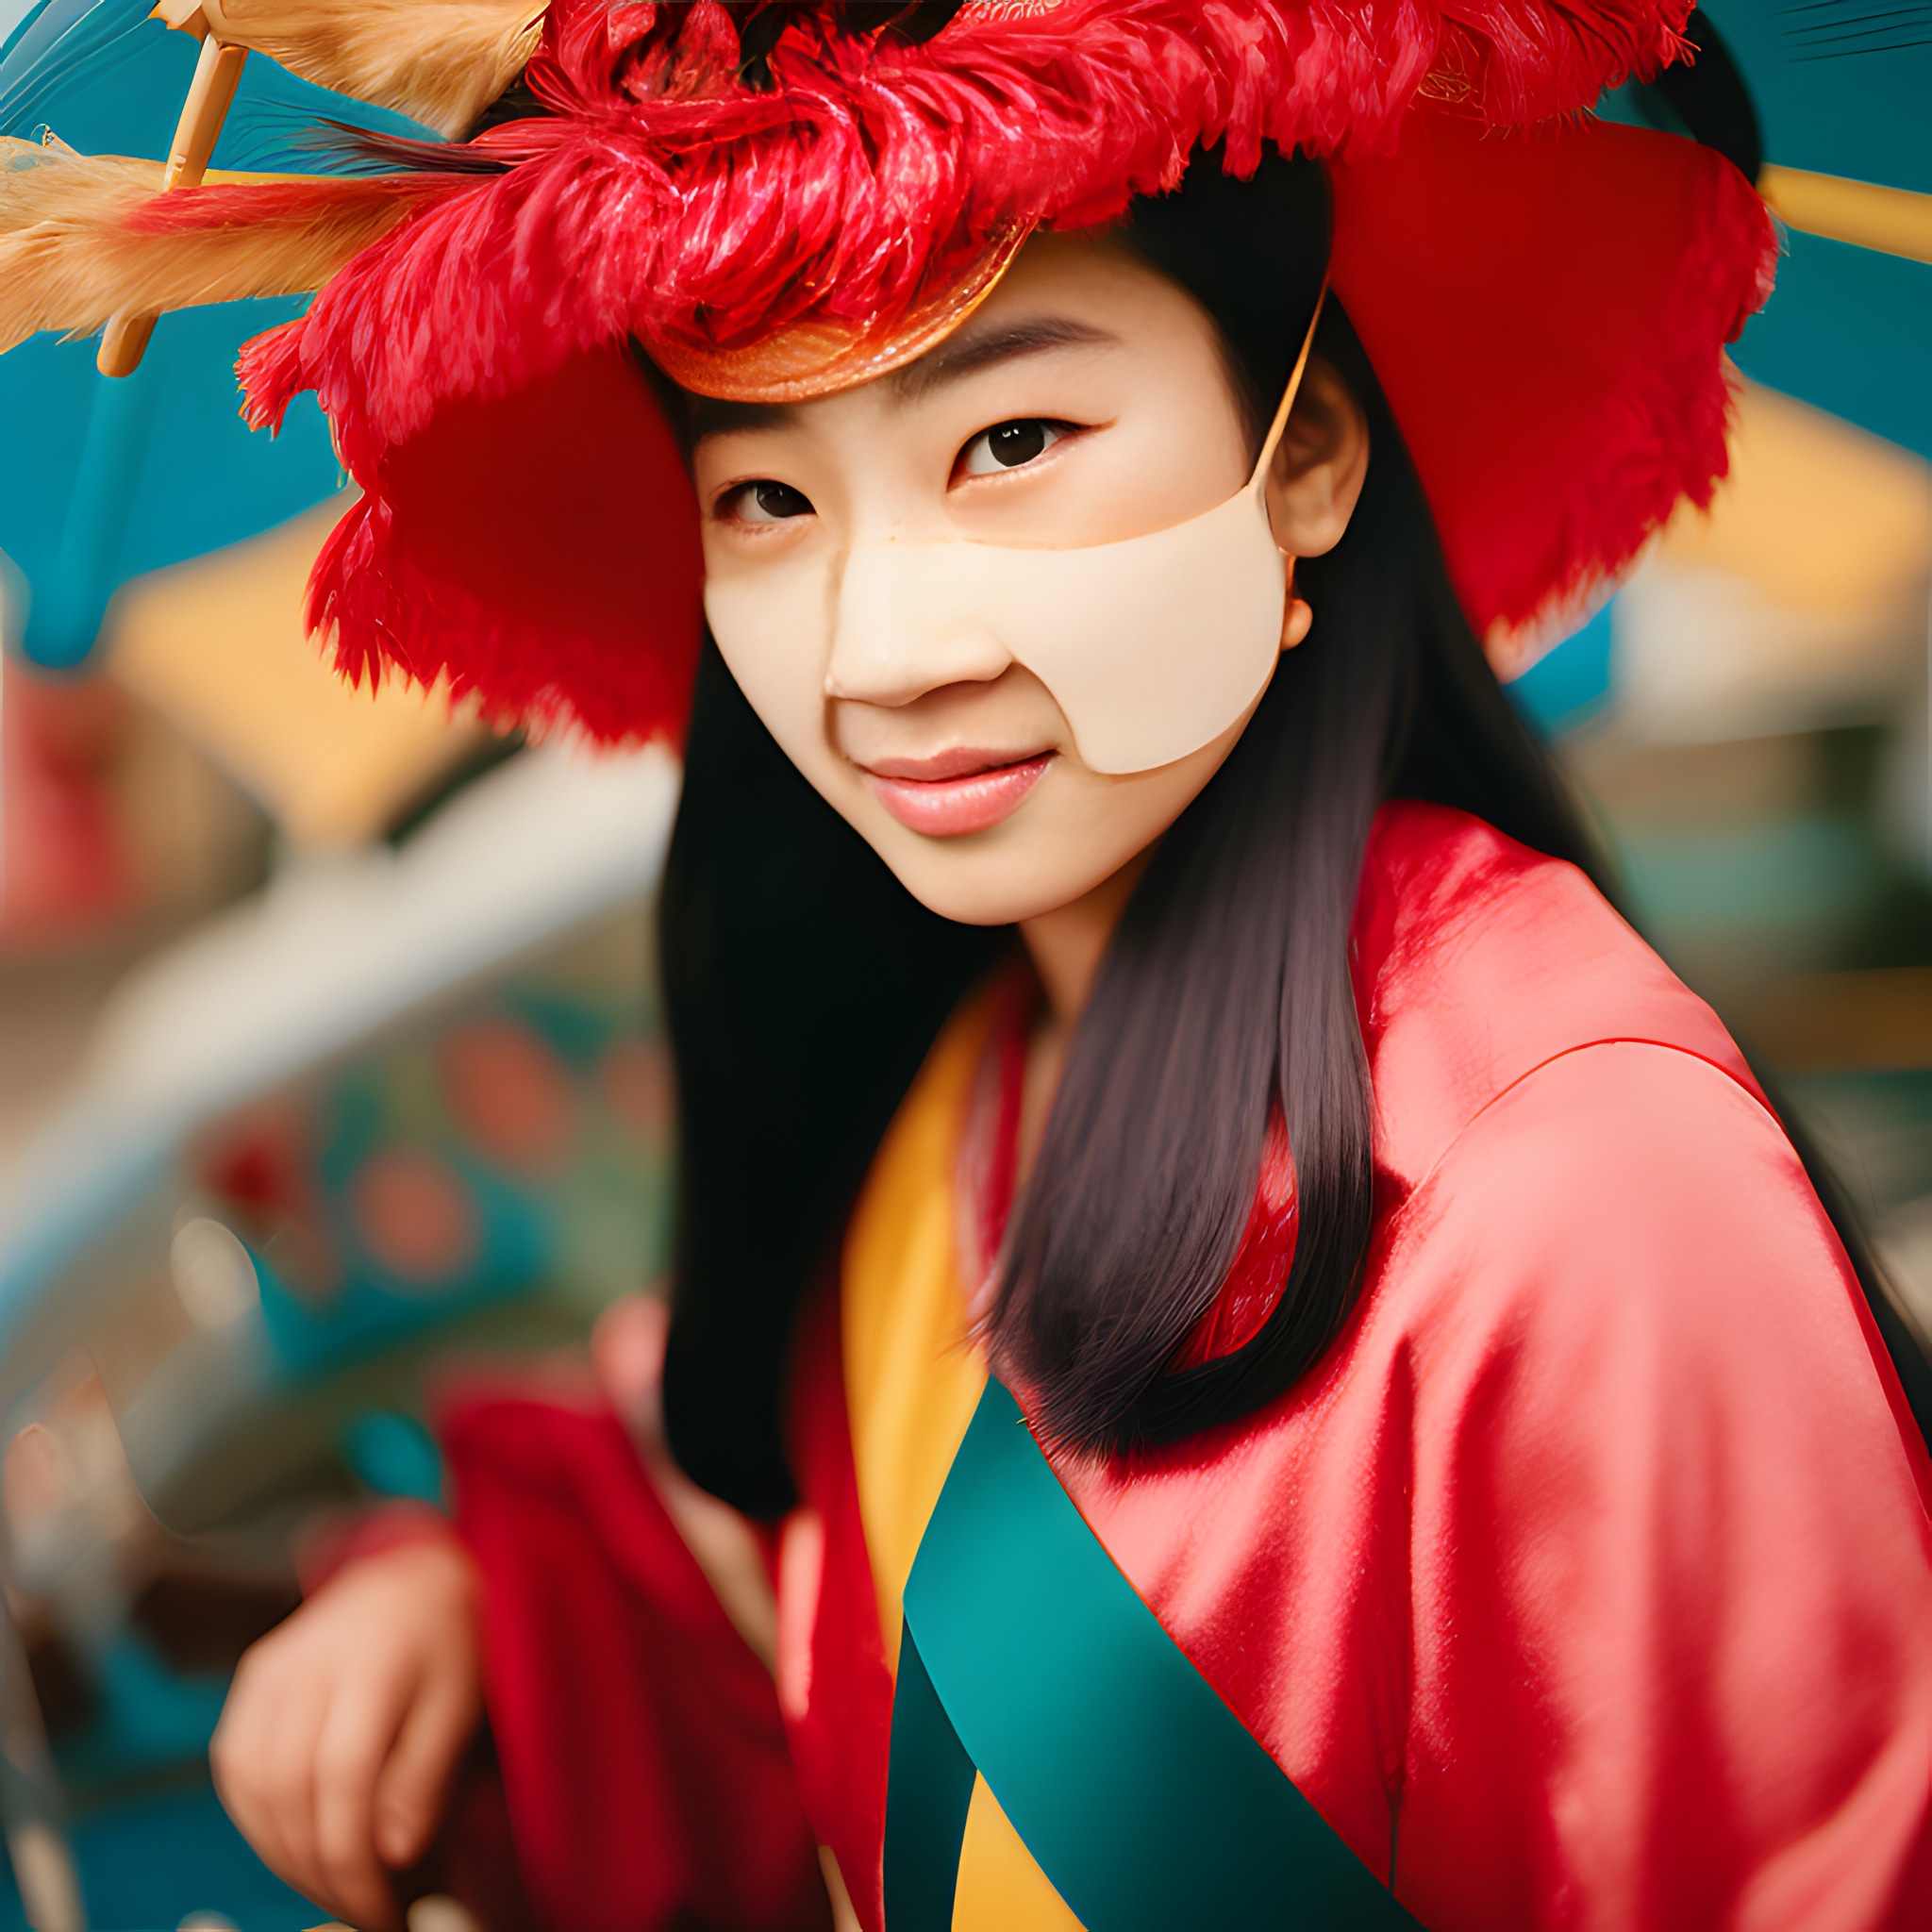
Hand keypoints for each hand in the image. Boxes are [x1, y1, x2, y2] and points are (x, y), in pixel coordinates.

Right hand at [212, 1537, 483, 1930]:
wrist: (410, 1578)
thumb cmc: (444, 1638)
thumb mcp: (459, 1701)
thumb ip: (425, 1776)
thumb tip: (392, 1856)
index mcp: (369, 1660)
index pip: (341, 1779)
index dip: (353, 1857)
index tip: (384, 1908)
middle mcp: (306, 1662)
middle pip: (290, 1791)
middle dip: (322, 1870)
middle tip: (364, 1908)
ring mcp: (268, 1671)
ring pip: (253, 1789)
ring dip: (287, 1856)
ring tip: (337, 1884)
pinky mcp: (251, 1684)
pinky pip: (236, 1771)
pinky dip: (261, 1822)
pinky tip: (299, 1845)